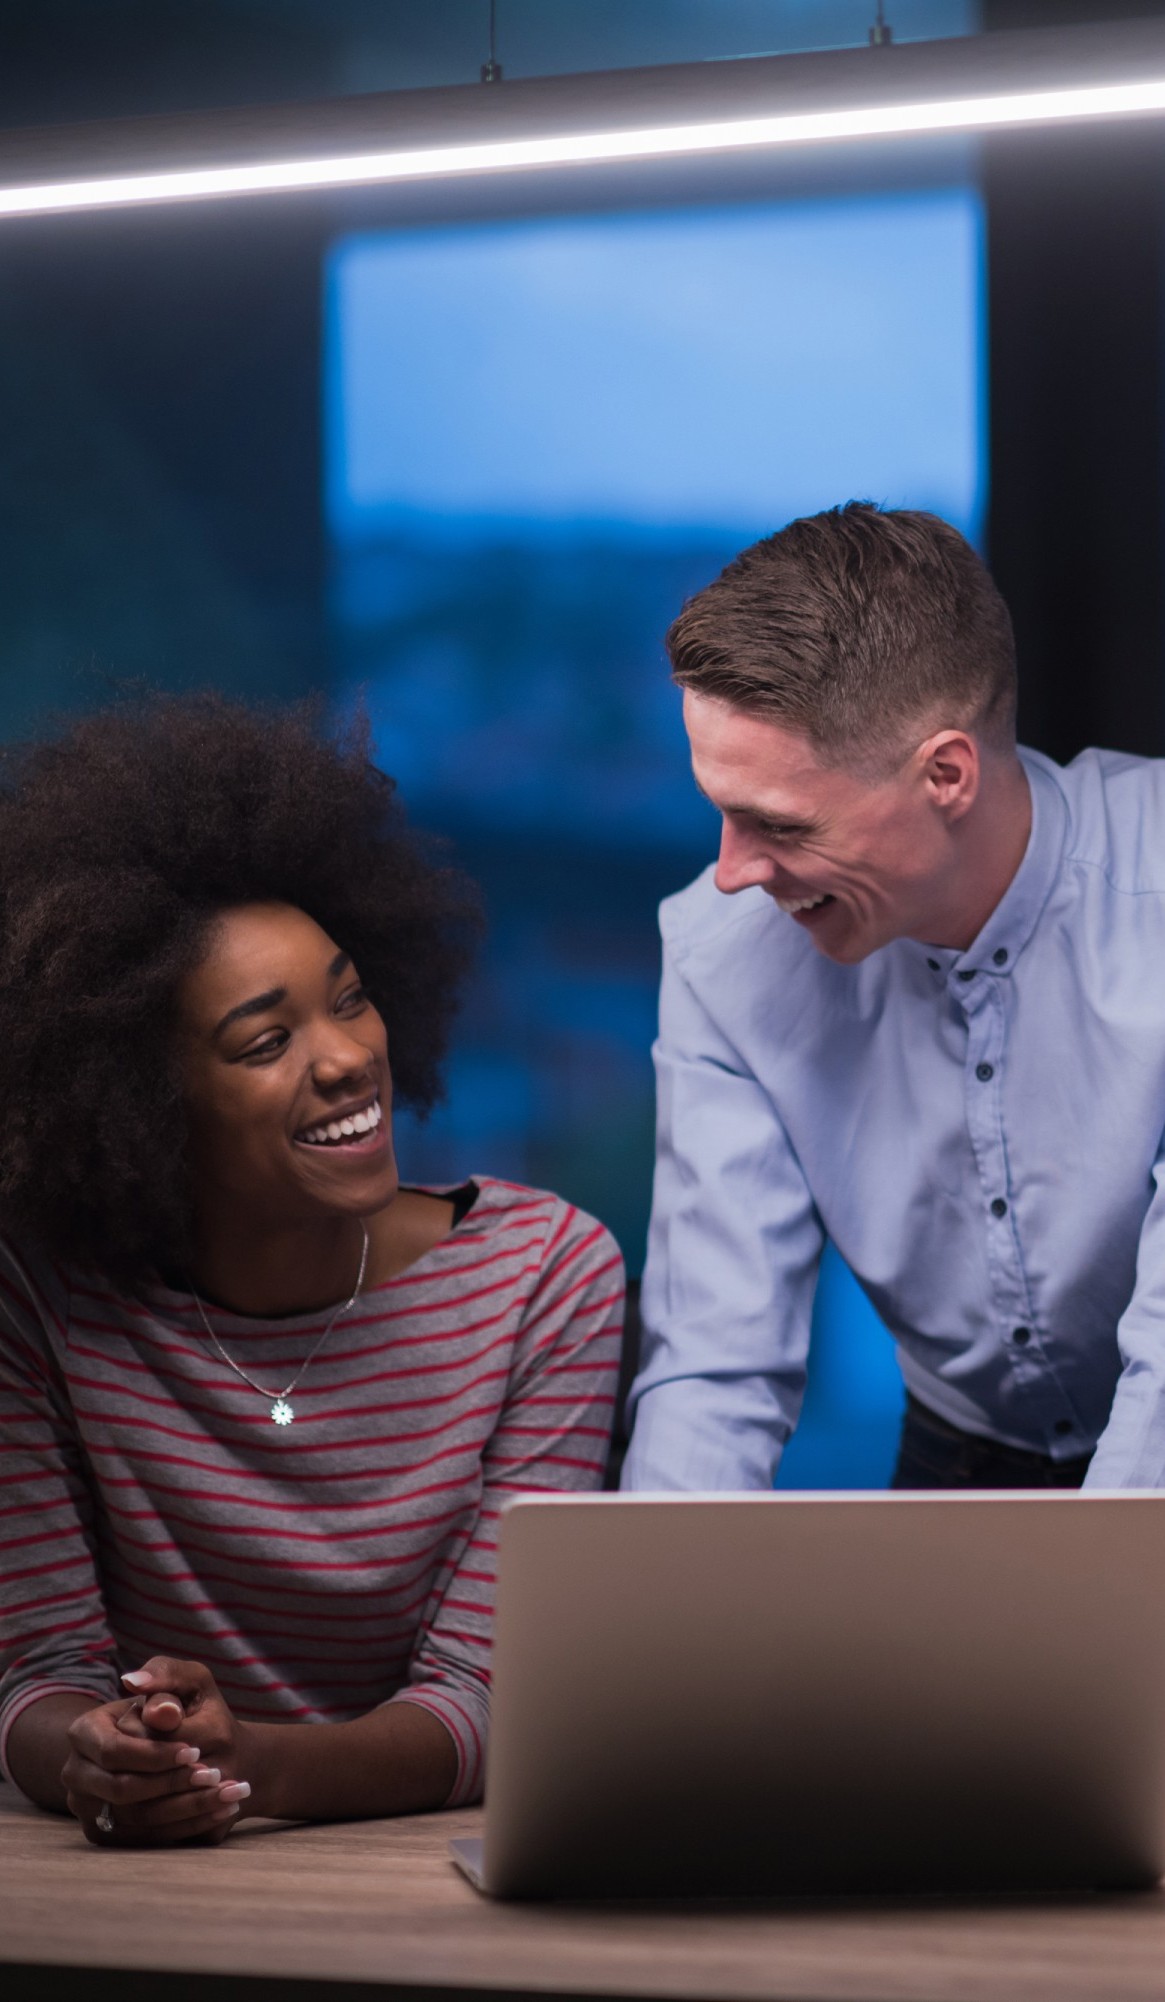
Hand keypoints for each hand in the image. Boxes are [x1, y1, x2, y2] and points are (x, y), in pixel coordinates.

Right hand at [62, 1657, 252, 1845]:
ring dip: (187, 1807)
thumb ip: (166, 1678)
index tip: (194, 1751)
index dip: (154, 1754)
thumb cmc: (181, 1708)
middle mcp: (77, 1773)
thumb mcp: (185, 1683)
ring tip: (228, 1793)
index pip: (113, 1750)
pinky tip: (222, 1811)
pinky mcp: (107, 1835)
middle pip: (121, 1789)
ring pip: (137, 1818)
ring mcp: (88, 1808)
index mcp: (84, 1731)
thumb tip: (136, 1683)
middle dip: (171, 1783)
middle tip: (214, 1775)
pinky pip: (146, 1838)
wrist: (184, 1744)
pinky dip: (188, 1826)